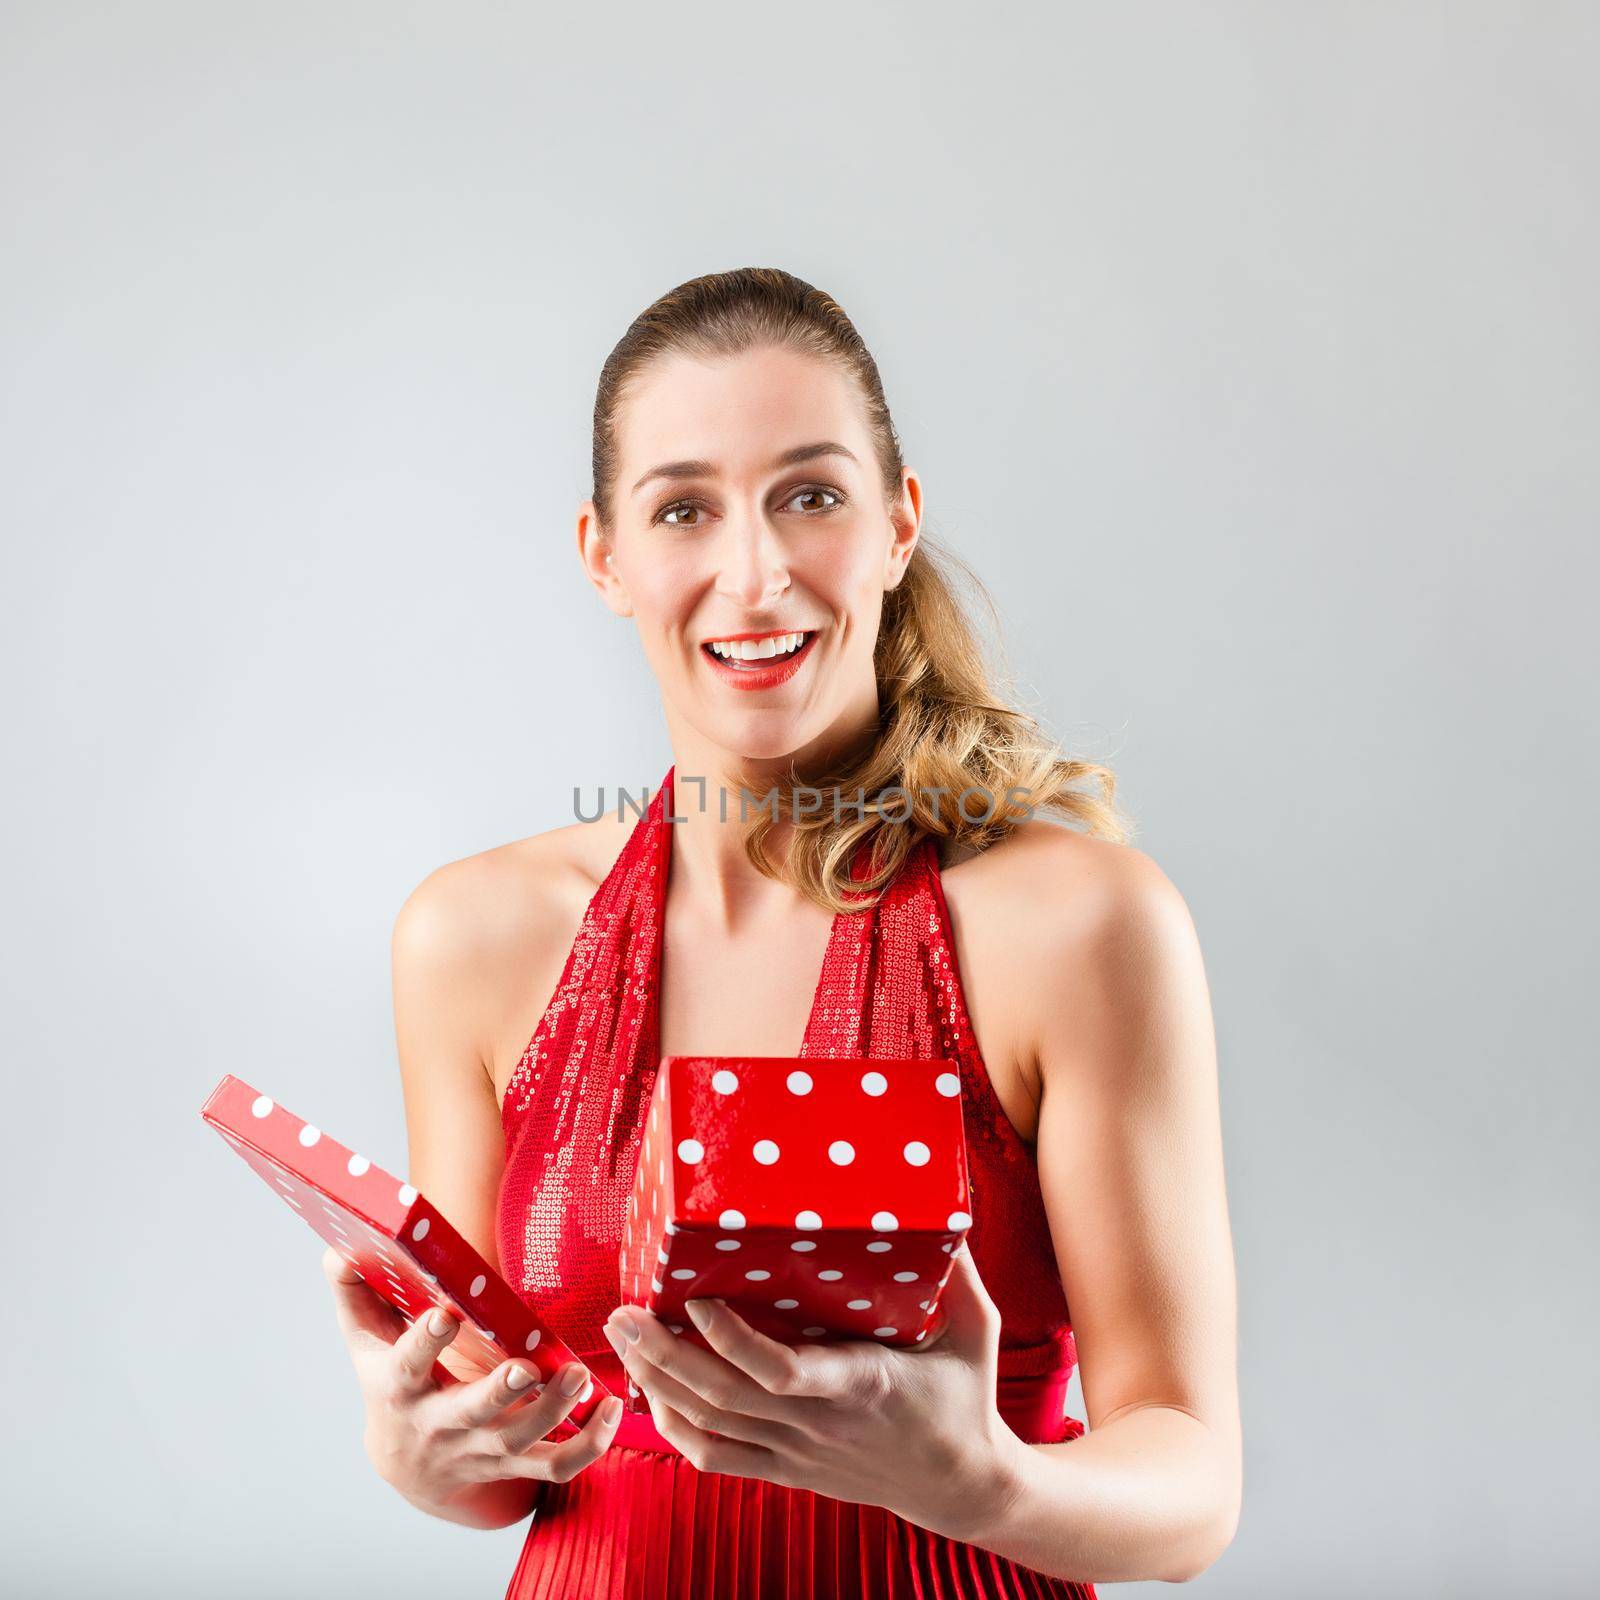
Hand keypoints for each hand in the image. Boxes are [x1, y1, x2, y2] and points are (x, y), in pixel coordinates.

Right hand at [322, 1247, 622, 1515]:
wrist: (406, 1465)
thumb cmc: (391, 1383)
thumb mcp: (366, 1342)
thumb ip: (356, 1293)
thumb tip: (337, 1250)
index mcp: (401, 1389)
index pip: (409, 1365)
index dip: (424, 1342)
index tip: (444, 1314)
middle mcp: (441, 1426)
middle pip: (471, 1414)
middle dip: (498, 1394)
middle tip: (524, 1368)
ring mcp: (480, 1450)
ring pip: (520, 1440)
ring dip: (554, 1411)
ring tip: (580, 1376)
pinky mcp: (514, 1465)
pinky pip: (555, 1466)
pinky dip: (589, 1445)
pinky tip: (613, 1410)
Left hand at [602, 1239, 1022, 1539]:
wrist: (960, 1486)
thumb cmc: (964, 1396)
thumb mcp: (976, 1329)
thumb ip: (959, 1272)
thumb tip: (947, 1206)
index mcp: (862, 1383)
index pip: (783, 1373)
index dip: (732, 1341)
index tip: (697, 1299)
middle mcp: (818, 1423)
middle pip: (723, 1396)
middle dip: (663, 1353)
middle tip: (623, 1310)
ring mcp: (797, 1452)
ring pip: (709, 1424)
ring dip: (657, 1380)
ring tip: (621, 1335)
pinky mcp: (786, 1471)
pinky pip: (715, 1457)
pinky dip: (674, 1427)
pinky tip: (650, 1392)